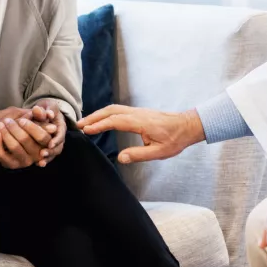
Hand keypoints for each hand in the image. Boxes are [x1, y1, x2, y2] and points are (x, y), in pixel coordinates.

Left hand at [0, 112, 55, 169]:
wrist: (12, 140)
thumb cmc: (28, 127)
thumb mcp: (35, 121)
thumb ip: (39, 115)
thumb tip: (37, 109)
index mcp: (45, 143)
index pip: (42, 137)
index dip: (32, 128)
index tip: (21, 120)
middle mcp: (37, 155)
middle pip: (26, 140)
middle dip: (15, 128)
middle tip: (6, 120)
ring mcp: (23, 161)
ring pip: (15, 147)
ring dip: (6, 133)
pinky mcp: (10, 164)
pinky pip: (3, 155)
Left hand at [34, 99, 66, 165]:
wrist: (45, 111)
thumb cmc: (46, 108)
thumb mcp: (47, 105)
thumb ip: (45, 109)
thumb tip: (48, 114)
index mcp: (60, 125)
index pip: (61, 134)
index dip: (56, 139)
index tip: (50, 144)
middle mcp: (59, 136)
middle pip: (59, 146)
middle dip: (51, 151)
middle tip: (42, 154)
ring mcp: (54, 143)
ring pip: (54, 152)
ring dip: (48, 158)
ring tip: (40, 162)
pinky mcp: (48, 147)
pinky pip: (48, 155)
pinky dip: (44, 160)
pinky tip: (37, 164)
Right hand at [78, 105, 204, 163]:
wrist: (187, 126)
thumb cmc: (175, 139)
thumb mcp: (159, 152)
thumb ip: (139, 155)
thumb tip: (120, 158)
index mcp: (140, 122)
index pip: (115, 121)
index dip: (99, 125)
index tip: (86, 130)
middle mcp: (136, 113)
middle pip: (110, 111)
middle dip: (93, 117)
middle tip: (78, 125)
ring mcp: (137, 111)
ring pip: (113, 108)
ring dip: (98, 114)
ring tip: (85, 122)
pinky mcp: (139, 112)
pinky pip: (118, 110)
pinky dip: (106, 113)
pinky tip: (101, 119)